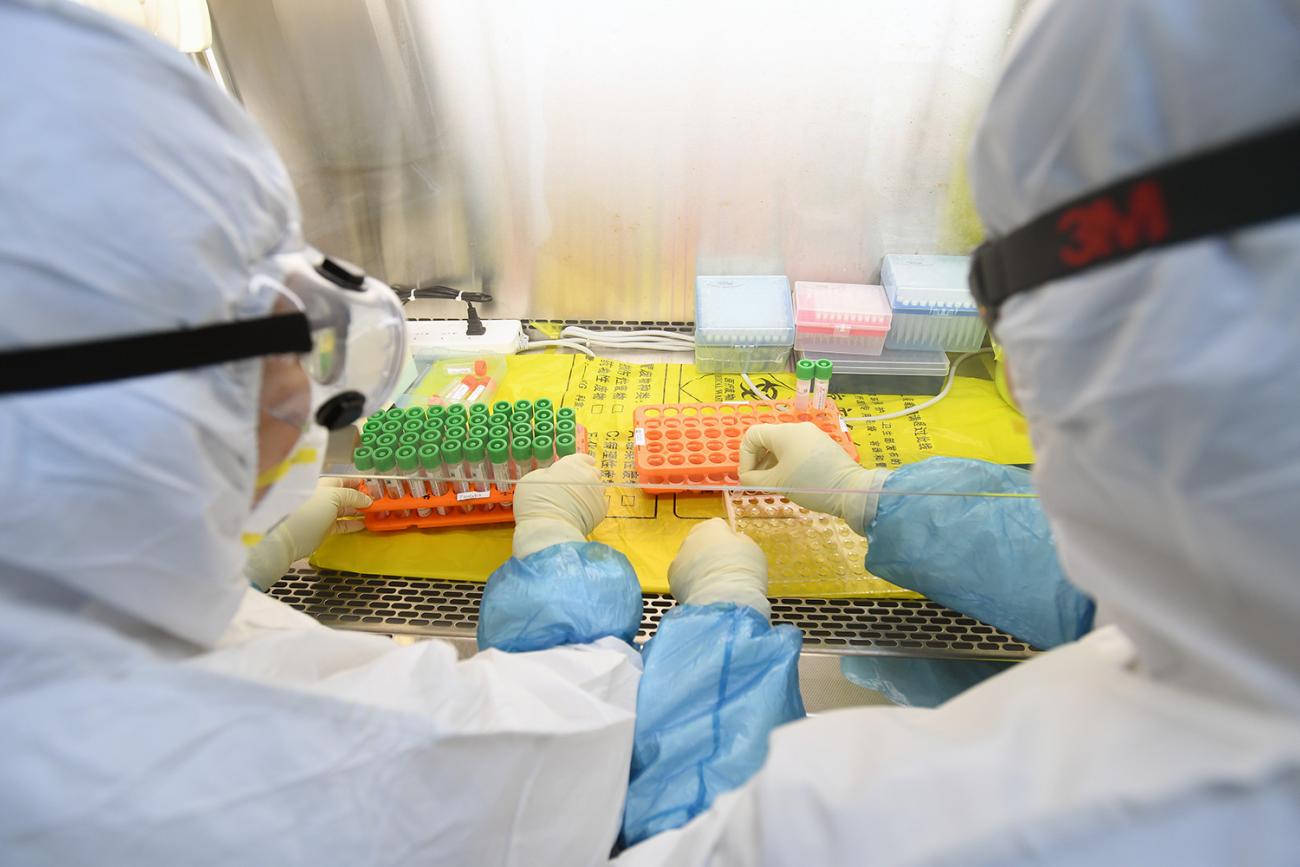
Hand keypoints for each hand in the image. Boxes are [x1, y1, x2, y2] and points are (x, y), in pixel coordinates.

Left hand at [244, 479, 371, 589]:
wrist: (288, 537)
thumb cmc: (309, 511)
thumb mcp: (332, 498)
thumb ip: (351, 496)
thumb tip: (367, 499)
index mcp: (322, 485)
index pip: (343, 480)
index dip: (357, 482)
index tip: (372, 486)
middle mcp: (322, 497)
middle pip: (345, 495)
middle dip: (360, 497)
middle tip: (377, 500)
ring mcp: (323, 514)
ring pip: (345, 509)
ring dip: (359, 510)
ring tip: (374, 512)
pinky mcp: (324, 529)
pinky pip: (342, 524)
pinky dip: (353, 524)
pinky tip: (363, 524)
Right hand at [512, 453, 606, 558]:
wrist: (549, 528)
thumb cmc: (535, 501)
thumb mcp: (532, 478)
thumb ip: (547, 473)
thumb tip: (552, 476)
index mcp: (571, 463)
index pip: (583, 458)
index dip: (579, 463)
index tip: (576, 469)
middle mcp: (588, 474)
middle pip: (592, 472)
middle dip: (585, 477)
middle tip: (573, 487)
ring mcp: (597, 492)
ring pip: (597, 488)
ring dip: (589, 492)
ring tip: (577, 502)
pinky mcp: (602, 509)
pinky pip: (599, 503)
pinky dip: (592, 506)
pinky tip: (581, 513)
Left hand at [668, 518, 769, 618]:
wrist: (725, 599)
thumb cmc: (743, 572)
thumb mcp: (752, 549)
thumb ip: (740, 542)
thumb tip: (736, 542)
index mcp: (712, 527)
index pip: (717, 527)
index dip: (727, 541)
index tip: (734, 552)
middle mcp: (692, 538)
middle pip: (701, 543)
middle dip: (710, 554)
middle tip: (725, 569)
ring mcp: (680, 558)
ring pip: (690, 561)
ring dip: (699, 569)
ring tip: (715, 584)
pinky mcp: (673, 579)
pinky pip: (683, 578)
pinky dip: (691, 584)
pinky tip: (705, 592)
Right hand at [738, 422, 888, 532]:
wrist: (850, 490)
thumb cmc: (810, 483)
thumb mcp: (777, 483)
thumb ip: (754, 480)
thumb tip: (745, 478)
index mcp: (784, 433)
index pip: (752, 436)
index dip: (744, 458)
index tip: (748, 478)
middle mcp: (797, 429)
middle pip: (767, 439)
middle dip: (758, 461)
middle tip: (759, 482)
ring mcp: (812, 435)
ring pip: (782, 445)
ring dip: (772, 463)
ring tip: (774, 483)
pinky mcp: (822, 445)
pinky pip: (797, 449)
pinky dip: (788, 462)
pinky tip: (791, 479)